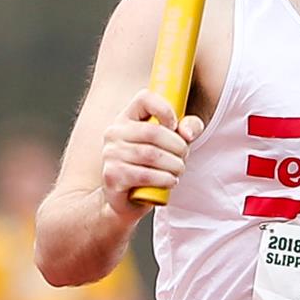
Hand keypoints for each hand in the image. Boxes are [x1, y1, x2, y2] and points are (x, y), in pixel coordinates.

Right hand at [100, 90, 201, 214]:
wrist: (126, 201)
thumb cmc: (150, 168)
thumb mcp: (170, 145)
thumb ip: (187, 130)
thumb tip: (188, 133)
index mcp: (127, 118)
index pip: (144, 98)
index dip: (165, 109)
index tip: (176, 125)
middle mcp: (114, 133)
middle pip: (153, 132)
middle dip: (177, 146)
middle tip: (184, 157)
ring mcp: (110, 154)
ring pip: (150, 155)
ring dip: (173, 165)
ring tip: (179, 170)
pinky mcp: (112, 176)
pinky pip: (144, 175)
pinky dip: (164, 179)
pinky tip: (170, 181)